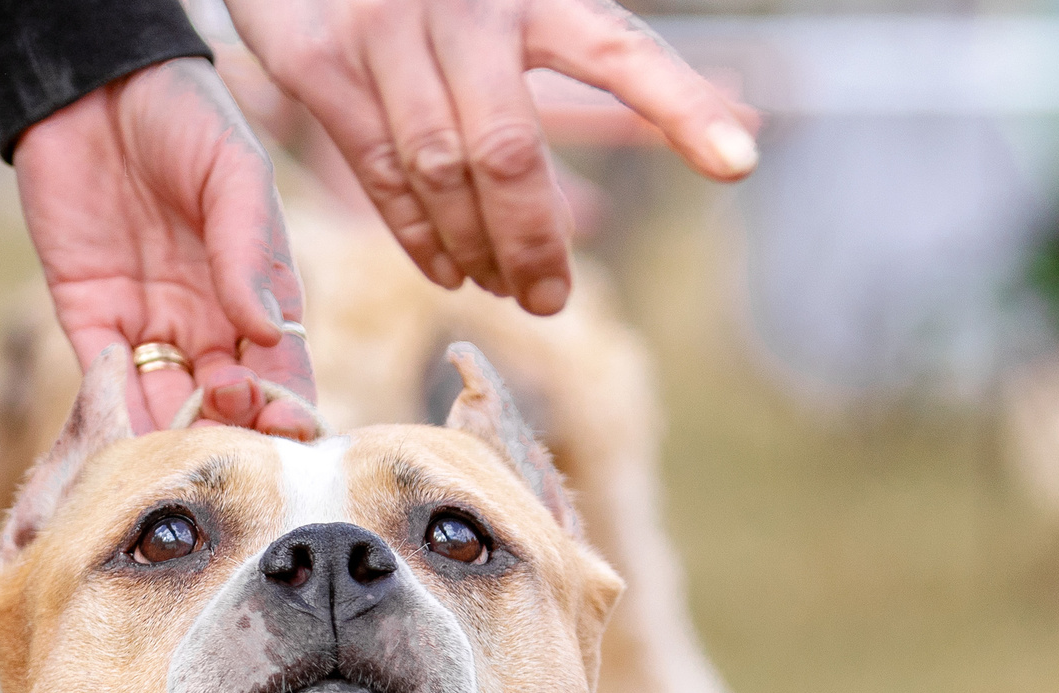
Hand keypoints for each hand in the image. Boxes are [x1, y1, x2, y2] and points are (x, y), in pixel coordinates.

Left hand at [14, 58, 319, 435]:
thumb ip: (249, 251)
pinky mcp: (88, 315)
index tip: (282, 429)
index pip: (280, 370)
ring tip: (177, 459)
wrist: (95, 83)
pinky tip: (127, 427)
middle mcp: (207, 320)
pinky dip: (115, 409)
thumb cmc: (185, 116)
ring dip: (172, 437)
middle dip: (228, 433)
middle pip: (225, 403)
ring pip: (166, 404)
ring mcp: (148, 322)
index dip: (283, 407)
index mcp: (257, 291)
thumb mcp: (233, 173)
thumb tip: (267, 331)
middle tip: (224, 445)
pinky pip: (103, 379)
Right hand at [225, 0, 759, 315]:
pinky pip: (379, 174)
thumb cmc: (446, 0)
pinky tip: (449, 269)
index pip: (619, 51)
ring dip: (475, 249)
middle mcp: (462, 3)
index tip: (740, 164)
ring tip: (501, 286)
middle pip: (507, 150)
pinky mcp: (319, 61)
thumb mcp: (518, 13)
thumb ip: (598, 67)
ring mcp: (384, 29)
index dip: (681, 107)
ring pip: (438, 173)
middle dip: (531, 241)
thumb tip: (735, 136)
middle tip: (550, 297)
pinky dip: (417, 237)